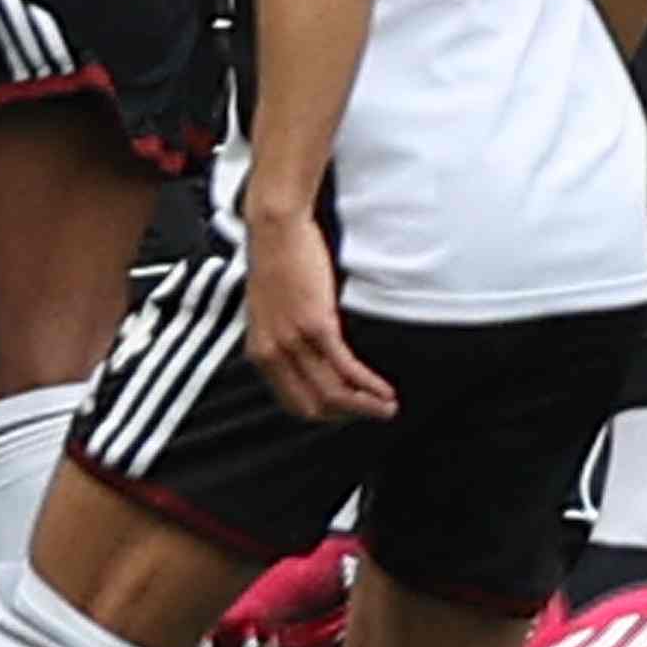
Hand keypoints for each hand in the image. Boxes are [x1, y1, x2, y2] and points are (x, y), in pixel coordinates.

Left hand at [243, 199, 394, 422]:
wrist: (275, 230)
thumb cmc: (275, 262)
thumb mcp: (270, 311)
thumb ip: (282, 339)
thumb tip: (304, 359)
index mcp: (259, 353)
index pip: (292, 402)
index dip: (323, 414)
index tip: (346, 412)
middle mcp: (273, 354)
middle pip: (314, 405)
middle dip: (347, 416)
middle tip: (372, 413)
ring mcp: (294, 342)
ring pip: (333, 393)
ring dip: (365, 405)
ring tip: (387, 407)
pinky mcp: (316, 326)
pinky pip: (345, 367)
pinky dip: (368, 384)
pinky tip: (383, 389)